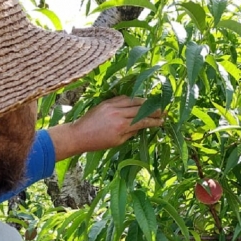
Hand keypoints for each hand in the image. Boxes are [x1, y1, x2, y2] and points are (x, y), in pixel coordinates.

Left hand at [47, 96, 163, 160]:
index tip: (162, 121)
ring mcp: (112, 106)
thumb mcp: (117, 142)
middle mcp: (118, 114)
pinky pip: (122, 98)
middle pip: (140, 109)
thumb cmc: (97, 142)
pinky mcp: (106, 102)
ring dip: (144, 102)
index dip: (154, 121)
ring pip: (133, 101)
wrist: (78, 134)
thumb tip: (140, 126)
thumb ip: (130, 133)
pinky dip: (131, 99)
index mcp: (122, 126)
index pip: (143, 121)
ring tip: (153, 103)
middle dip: (153, 110)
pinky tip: (137, 101)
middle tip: (162, 110)